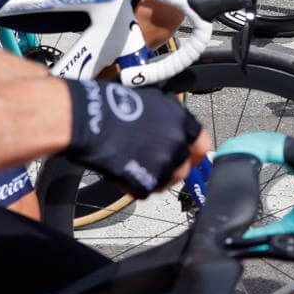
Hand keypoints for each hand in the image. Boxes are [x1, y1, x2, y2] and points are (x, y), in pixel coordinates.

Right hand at [64, 80, 205, 196]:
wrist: (90, 119)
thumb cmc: (113, 106)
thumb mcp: (153, 102)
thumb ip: (171, 120)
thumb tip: (176, 130)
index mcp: (183, 122)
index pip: (202, 145)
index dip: (194, 152)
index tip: (190, 157)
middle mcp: (178, 144)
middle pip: (184, 167)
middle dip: (170, 167)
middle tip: (152, 162)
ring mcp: (163, 165)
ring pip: (167, 181)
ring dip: (154, 178)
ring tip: (135, 165)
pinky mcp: (146, 182)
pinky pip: (146, 190)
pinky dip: (136, 185)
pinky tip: (124, 171)